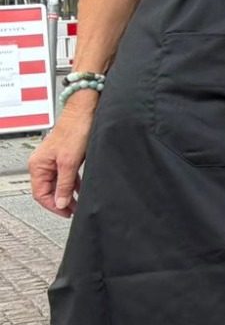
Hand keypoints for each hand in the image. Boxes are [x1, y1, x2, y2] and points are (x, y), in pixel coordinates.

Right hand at [30, 97, 93, 217]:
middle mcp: (43, 163)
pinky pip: (66, 175)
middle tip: (74, 211)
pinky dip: (73, 184)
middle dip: (61, 201)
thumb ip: (65, 184)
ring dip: (68, 194)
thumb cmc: (75, 130)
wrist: (85, 112)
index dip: (53, 206)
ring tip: (79, 204)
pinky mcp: (65, 157)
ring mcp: (54, 160)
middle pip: (49, 189)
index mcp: (38, 165)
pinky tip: (82, 190)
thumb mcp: (70, 162)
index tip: (66, 213)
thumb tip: (61, 202)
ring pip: (59, 183)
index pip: (40, 194)